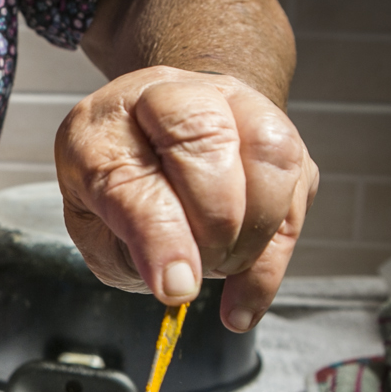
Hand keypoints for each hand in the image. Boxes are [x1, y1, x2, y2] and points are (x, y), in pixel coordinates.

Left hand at [53, 66, 317, 330]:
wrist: (152, 142)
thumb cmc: (114, 187)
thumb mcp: (93, 227)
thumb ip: (129, 250)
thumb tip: (179, 282)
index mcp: (103, 126)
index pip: (133, 173)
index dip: (161, 237)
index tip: (176, 288)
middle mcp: (169, 97)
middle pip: (206, 140)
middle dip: (214, 225)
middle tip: (199, 271)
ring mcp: (231, 103)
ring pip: (270, 151)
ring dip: (255, 231)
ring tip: (223, 270)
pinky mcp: (276, 132)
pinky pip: (297, 185)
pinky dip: (277, 251)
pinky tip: (248, 294)